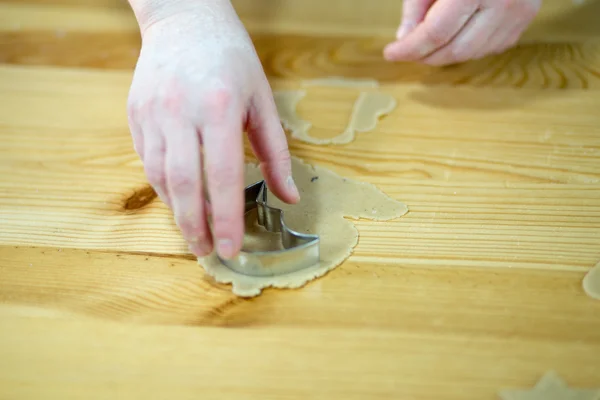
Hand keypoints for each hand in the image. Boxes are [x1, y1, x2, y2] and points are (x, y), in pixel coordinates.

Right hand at [126, 0, 299, 258]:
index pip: (223, 176)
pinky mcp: (135, 113)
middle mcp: (181, 111)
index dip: (226, 218)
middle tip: (207, 252)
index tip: (230, 248)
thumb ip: (275, 152)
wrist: (184, 18)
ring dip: (177, 211)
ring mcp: (152, 113)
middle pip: (185, 184)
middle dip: (195, 226)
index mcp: (221, 107)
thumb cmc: (231, 58)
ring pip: (160, 177)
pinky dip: (164, 187)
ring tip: (194, 233)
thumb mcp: (262, 100)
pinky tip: (178, 200)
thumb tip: (287, 196)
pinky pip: (148, 161)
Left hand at [383, 0, 541, 65]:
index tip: (391, 53)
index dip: (410, 48)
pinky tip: (455, 36)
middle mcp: (501, 1)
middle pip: (455, 50)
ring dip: (446, 55)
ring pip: (473, 53)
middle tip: (408, 51)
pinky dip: (468, 49)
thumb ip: (416, 5)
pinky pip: (490, 48)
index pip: (436, 33)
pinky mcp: (526, 18)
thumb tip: (405, 38)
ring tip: (429, 43)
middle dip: (426, 56)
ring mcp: (518, 12)